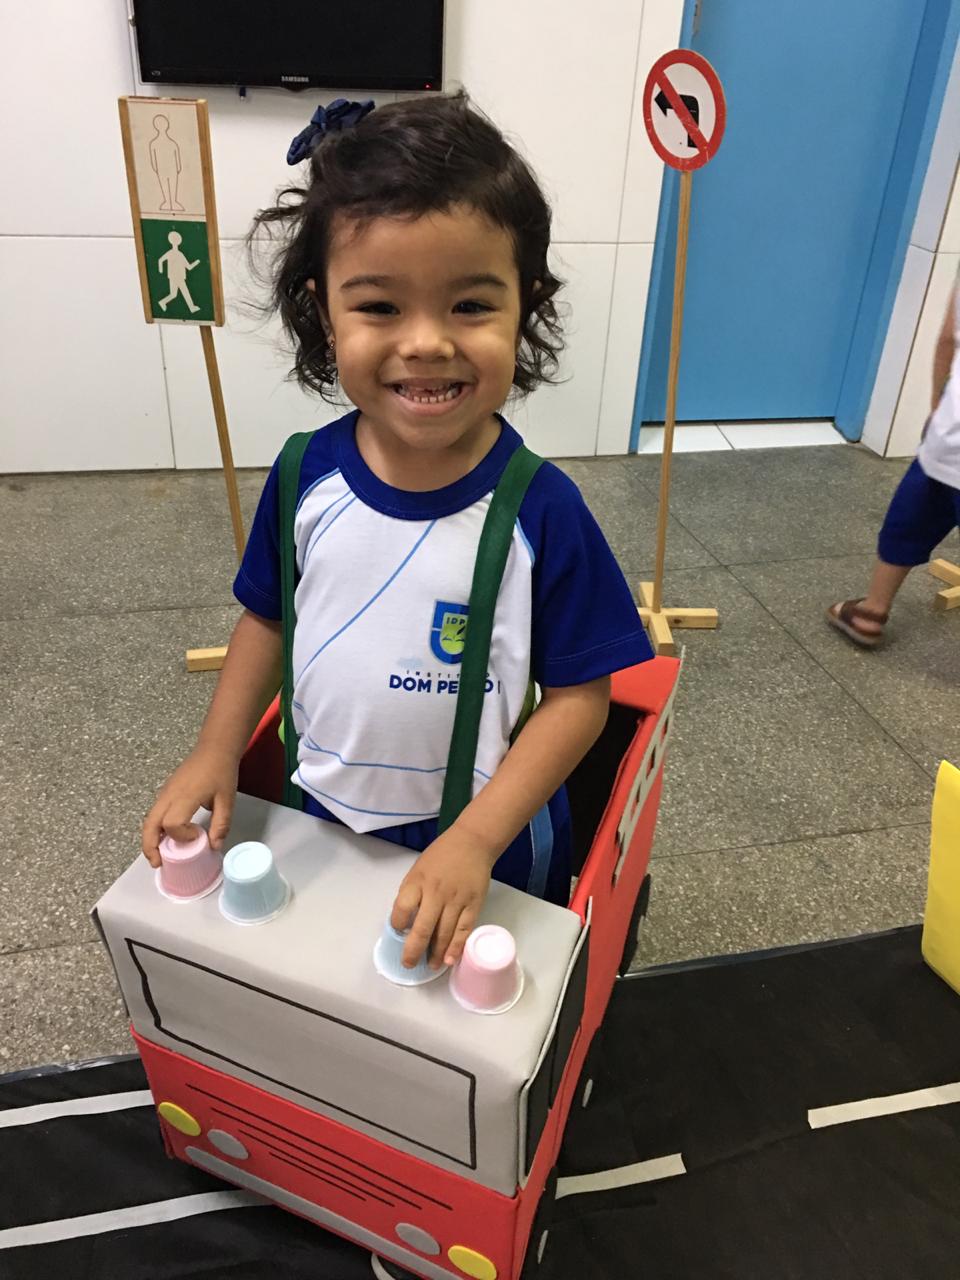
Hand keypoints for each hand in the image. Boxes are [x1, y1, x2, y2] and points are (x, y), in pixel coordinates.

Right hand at [141, 747, 237, 866]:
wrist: (214, 749)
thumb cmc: (222, 772)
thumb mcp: (227, 800)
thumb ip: (221, 824)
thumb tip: (214, 846)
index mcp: (185, 796)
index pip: (172, 823)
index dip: (182, 836)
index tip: (198, 836)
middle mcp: (169, 795)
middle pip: (150, 824)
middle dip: (149, 846)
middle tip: (158, 863)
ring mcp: (164, 792)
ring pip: (149, 819)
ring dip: (150, 839)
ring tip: (158, 856)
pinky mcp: (165, 792)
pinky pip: (154, 813)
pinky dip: (154, 828)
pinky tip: (164, 837)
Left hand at [390, 828, 499, 970]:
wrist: (473, 842)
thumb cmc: (441, 856)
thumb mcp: (418, 870)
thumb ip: (412, 893)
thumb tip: (406, 921)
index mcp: (417, 881)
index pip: (401, 910)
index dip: (397, 925)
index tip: (397, 933)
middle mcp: (436, 893)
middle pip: (422, 928)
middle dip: (413, 950)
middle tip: (409, 964)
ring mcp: (456, 900)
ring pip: (444, 933)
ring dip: (436, 954)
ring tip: (431, 966)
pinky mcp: (473, 904)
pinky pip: (463, 930)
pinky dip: (456, 947)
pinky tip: (450, 959)